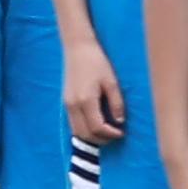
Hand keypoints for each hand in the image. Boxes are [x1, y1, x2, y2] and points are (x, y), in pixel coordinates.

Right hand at [63, 37, 126, 158]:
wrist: (77, 49)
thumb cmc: (97, 62)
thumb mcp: (111, 81)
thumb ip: (116, 103)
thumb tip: (120, 121)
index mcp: (86, 100)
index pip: (97, 127)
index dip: (111, 134)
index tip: (122, 132)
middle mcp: (74, 105)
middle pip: (85, 134)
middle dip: (101, 140)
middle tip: (115, 135)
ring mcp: (67, 105)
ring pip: (77, 132)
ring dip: (92, 137)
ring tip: (106, 132)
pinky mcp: (65, 102)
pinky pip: (73, 124)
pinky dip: (84, 129)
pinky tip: (95, 124)